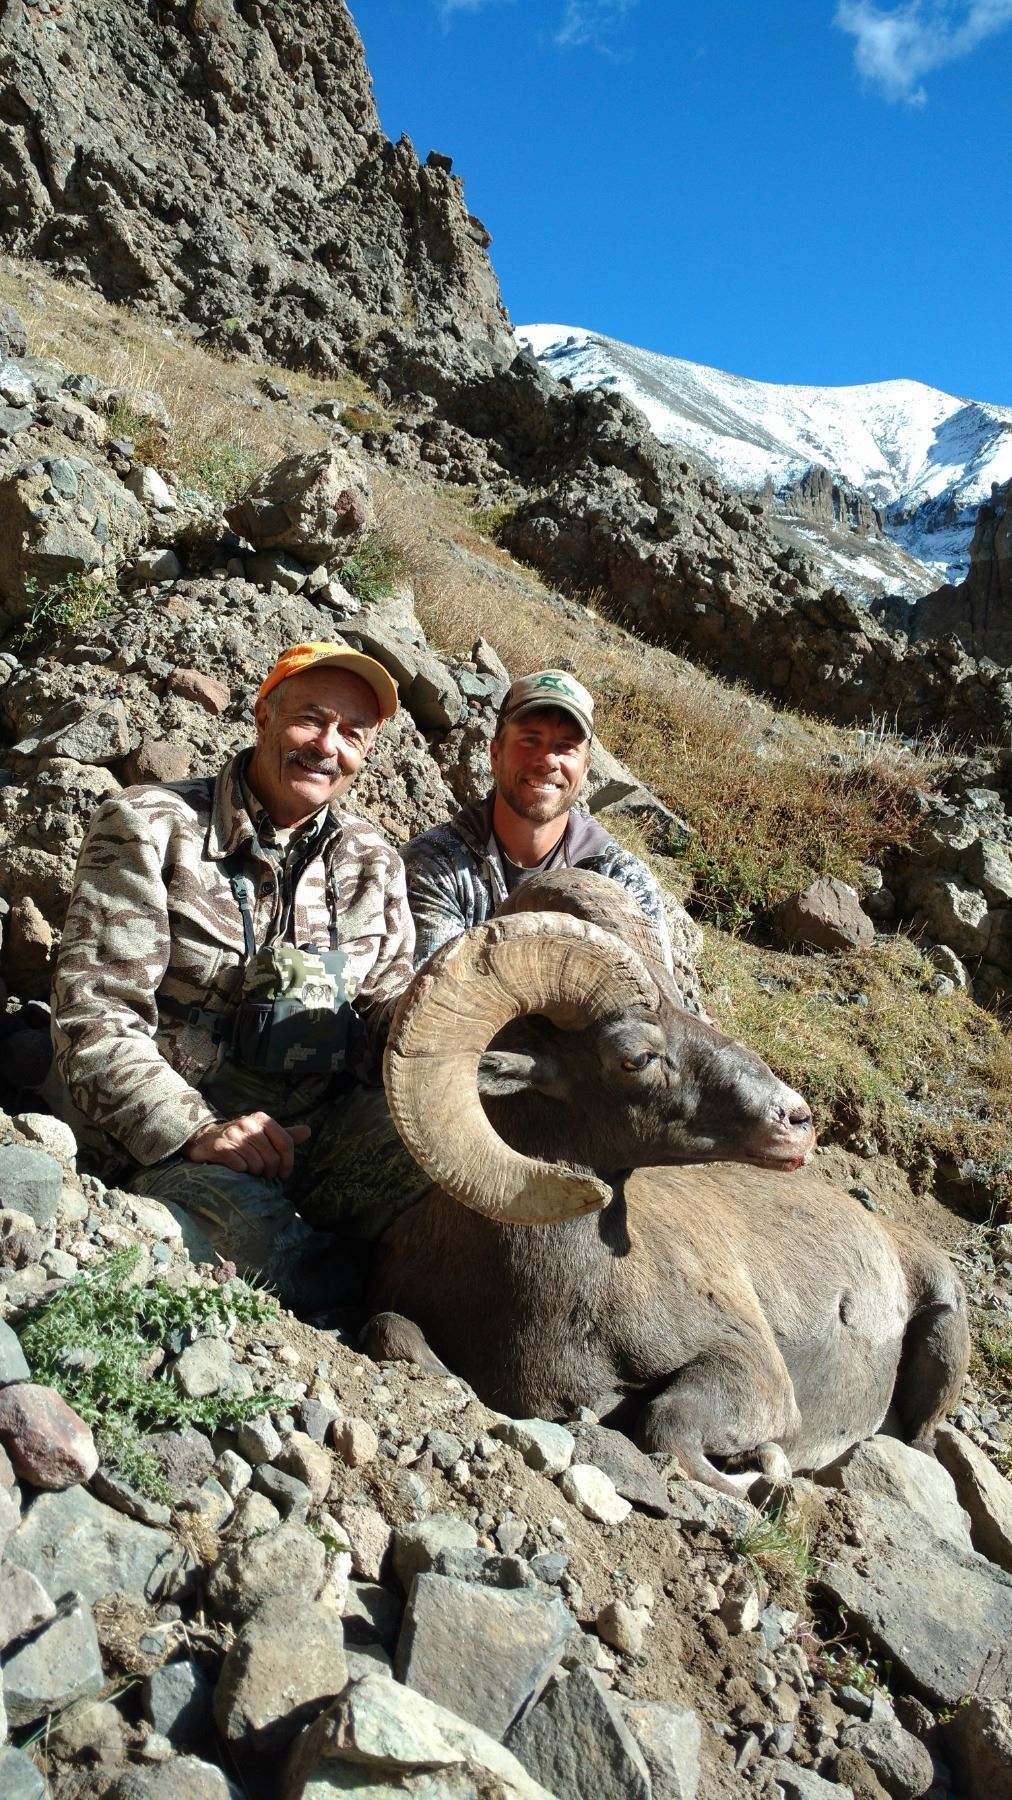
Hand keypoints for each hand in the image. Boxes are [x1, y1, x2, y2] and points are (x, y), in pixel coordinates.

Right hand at [184, 1112, 310, 1178]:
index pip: (286, 1143)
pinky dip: (241, 1171)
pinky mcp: (219, 1147)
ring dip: (255, 1173)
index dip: (288, 1162)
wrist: (204, 1140)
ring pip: (257, 1164)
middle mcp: (248, 1123)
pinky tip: (237, 1169)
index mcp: (262, 1119)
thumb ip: (284, 1135)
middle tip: (263, 1174)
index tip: (284, 1174)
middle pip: (272, 1157)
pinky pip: (240, 1166)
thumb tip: (308, 1131)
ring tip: (250, 1171)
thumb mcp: (263, 1134)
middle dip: (270, 1171)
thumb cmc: (240, 1140)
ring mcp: (233, 1134)